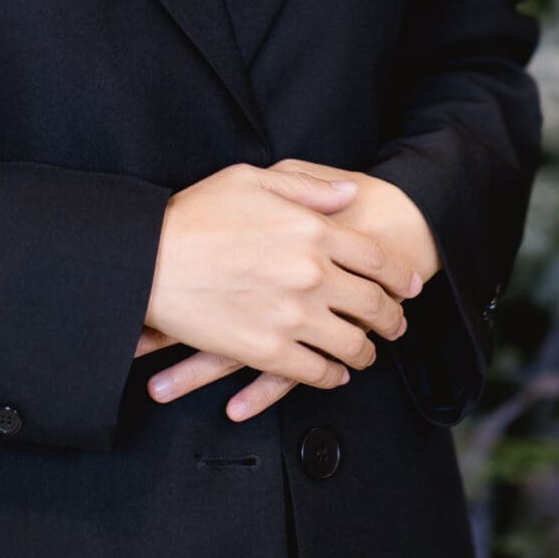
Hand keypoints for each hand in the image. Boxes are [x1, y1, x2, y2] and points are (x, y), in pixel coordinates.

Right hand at [134, 159, 441, 422]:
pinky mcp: (267, 351)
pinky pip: (316, 372)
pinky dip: (332, 377)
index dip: (400, 276)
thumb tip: (351, 193)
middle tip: (397, 325)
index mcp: (313, 231)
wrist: (148, 260)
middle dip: (393, 318)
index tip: (410, 287)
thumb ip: (308, 187)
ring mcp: (291, 317)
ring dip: (366, 353)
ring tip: (367, 354)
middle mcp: (312, 275)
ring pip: (351, 345)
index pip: (377, 259)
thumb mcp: (252, 180)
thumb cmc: (195, 213)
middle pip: (373, 305)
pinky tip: (335, 374)